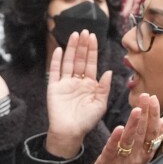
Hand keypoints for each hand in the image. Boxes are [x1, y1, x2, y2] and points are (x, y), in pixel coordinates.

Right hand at [44, 31, 112, 158]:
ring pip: (68, 62)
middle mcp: (77, 81)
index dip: (92, 50)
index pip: (91, 63)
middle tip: (84, 31)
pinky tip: (59, 49)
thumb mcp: (100, 104)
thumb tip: (108, 71)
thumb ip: (104, 87)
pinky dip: (56, 60)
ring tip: (74, 35)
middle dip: (82, 45)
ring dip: (71, 48)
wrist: (70, 132)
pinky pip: (55, 71)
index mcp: (90, 85)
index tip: (93, 37)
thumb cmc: (87, 121)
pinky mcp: (54, 87)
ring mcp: (65, 83)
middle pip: (80, 59)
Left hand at [88, 93, 162, 163]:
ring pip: (130, 140)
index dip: (154, 115)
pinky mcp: (107, 162)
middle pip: (143, 133)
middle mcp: (137, 156)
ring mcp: (122, 160)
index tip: (155, 99)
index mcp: (146, 153)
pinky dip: (116, 139)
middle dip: (146, 114)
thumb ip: (151, 138)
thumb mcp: (142, 154)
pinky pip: (112, 149)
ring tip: (137, 109)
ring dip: (134, 124)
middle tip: (146, 96)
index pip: (153, 132)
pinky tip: (119, 128)